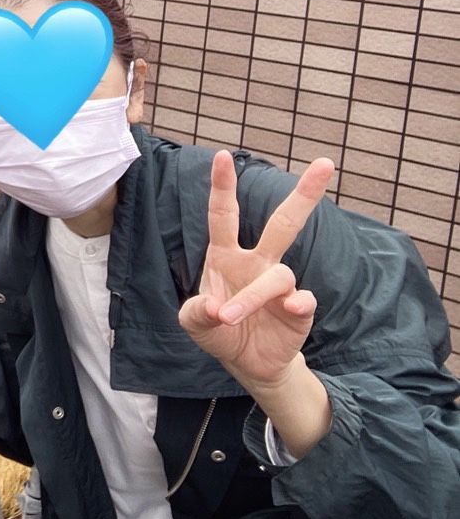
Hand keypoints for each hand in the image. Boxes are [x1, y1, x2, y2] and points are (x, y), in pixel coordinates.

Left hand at [177, 150, 333, 389]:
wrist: (246, 363)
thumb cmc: (217, 330)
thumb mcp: (193, 323)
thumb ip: (196, 313)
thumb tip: (214, 307)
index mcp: (225, 254)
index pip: (223, 214)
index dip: (222, 186)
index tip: (221, 155)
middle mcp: (257, 262)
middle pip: (284, 223)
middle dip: (305, 194)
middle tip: (326, 163)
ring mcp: (280, 284)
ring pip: (278, 276)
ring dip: (251, 297)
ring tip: (227, 317)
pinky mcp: (299, 310)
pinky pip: (303, 300)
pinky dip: (295, 303)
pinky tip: (289, 309)